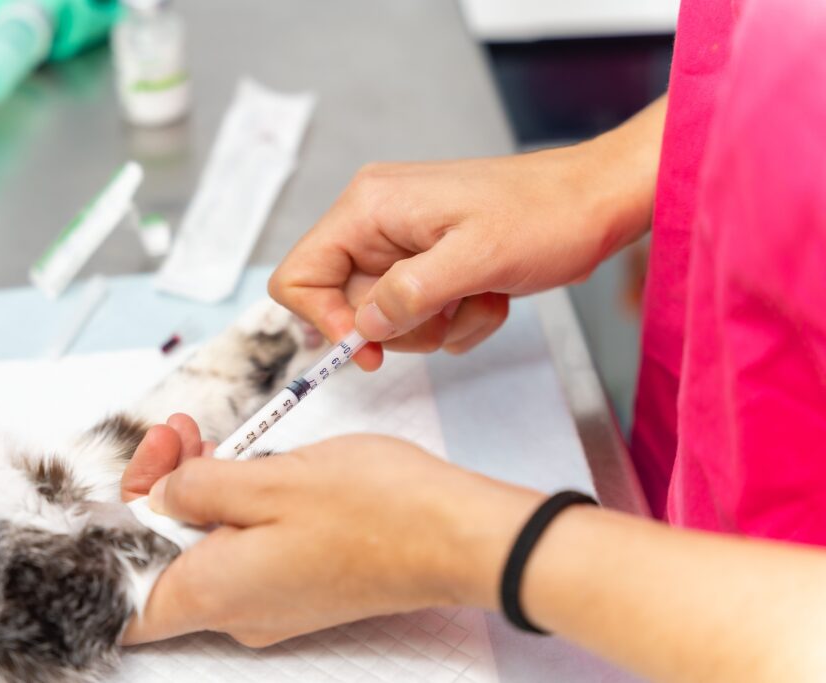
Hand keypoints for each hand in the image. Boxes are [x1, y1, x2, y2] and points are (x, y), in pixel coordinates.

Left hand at [121, 422, 541, 646]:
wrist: (457, 535)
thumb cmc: (374, 508)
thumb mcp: (269, 479)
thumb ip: (198, 489)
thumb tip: (162, 496)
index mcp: (216, 590)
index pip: (123, 599)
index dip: (111, 538)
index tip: (135, 478)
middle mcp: (239, 610)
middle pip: (165, 559)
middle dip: (161, 490)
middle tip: (179, 433)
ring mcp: (274, 603)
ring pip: (209, 549)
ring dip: (201, 492)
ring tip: (213, 439)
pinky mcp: (304, 587)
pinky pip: (249, 551)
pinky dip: (239, 508)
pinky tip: (255, 468)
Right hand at [269, 98, 664, 369]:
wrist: (595, 203)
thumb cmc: (545, 215)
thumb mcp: (476, 258)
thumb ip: (410, 294)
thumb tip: (363, 326)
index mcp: (369, 208)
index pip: (298, 275)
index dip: (324, 320)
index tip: (369, 348)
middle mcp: (376, 223)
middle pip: (346, 306)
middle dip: (400, 326)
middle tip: (449, 310)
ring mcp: (402, 244)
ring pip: (386, 319)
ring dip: (437, 325)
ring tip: (479, 294)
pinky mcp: (429, 264)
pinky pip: (420, 317)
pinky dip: (457, 320)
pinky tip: (490, 294)